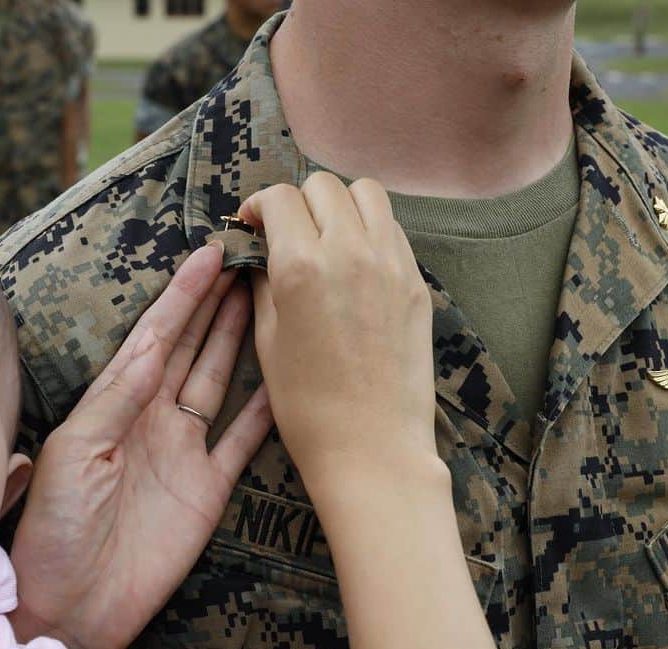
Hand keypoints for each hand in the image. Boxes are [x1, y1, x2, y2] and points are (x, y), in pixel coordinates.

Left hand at [9, 243, 272, 648]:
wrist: (71, 607)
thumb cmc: (55, 530)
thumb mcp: (74, 454)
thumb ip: (116, 401)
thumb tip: (153, 349)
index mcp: (112, 406)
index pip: (152, 337)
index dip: (180, 296)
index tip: (207, 254)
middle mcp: (150, 419)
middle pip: (189, 348)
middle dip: (214, 303)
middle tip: (248, 258)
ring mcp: (181, 452)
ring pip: (218, 380)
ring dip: (240, 339)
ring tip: (266, 296)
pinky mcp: (208, 489)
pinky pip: (243, 439)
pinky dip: (265, 410)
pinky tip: (286, 377)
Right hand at [240, 173, 434, 489]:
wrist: (371, 445)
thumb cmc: (306, 405)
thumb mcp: (267, 340)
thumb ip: (262, 283)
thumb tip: (258, 252)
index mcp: (300, 267)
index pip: (280, 198)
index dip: (258, 204)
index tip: (252, 223)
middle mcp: (349, 252)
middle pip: (322, 185)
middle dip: (298, 200)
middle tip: (287, 230)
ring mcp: (390, 263)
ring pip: (366, 193)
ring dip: (339, 204)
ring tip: (326, 235)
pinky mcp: (415, 282)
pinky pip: (391, 229)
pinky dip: (369, 229)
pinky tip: (355, 261)